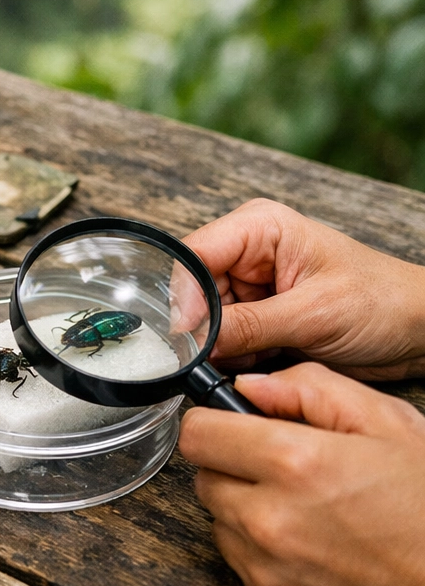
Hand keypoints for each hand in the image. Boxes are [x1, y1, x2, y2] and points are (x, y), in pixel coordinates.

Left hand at [179, 363, 424, 585]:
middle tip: (285, 473)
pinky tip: (312, 550)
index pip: (197, 434)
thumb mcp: (389, 425)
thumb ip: (310, 389)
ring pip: (220, 522)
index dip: (214, 424)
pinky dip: (263, 554)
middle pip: (204, 478)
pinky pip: (240, 565)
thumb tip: (249, 386)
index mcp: (294, 464)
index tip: (232, 427)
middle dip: (235, 468)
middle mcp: (268, 520)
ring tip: (307, 513)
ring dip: (247, 511)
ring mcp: (264, 569)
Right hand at [182, 198, 424, 379]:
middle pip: (193, 290)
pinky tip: (264, 357)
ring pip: (205, 320)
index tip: (186, 336)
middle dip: (205, 327)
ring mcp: (250, 284)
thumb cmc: (383, 302)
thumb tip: (196, 341)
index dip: (184, 296)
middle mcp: (248, 252)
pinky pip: (223, 338)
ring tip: (261, 352)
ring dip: (223, 346)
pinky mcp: (256, 314)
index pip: (194, 255)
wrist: (418, 330)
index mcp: (260, 228)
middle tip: (226, 352)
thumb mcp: (314, 314)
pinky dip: (236, 355)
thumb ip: (249, 326)